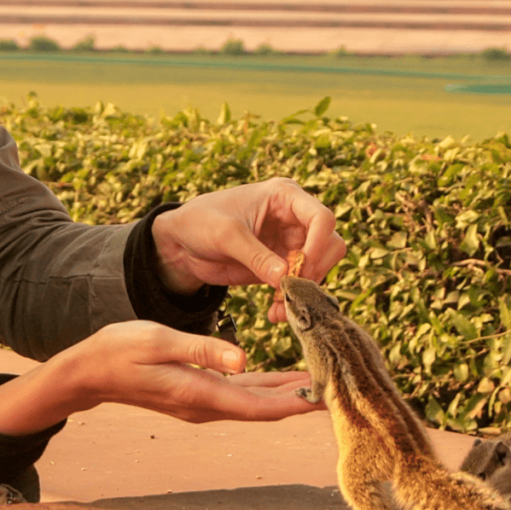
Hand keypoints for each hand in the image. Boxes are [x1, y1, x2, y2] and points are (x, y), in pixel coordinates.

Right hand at [0, 320, 323, 435]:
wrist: (88, 372)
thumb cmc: (119, 350)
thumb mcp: (159, 341)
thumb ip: (202, 350)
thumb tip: (244, 360)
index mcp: (200, 394)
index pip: (259, 406)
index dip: (296, 404)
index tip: (328, 398)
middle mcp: (206, 405)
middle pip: (265, 409)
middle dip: (302, 400)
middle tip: (341, 389)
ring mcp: (202, 402)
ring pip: (256, 403)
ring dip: (288, 395)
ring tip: (323, 381)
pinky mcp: (198, 393)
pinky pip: (242, 394)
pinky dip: (267, 388)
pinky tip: (284, 380)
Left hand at [151, 178, 345, 321]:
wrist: (181, 242)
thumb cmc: (200, 222)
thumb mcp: (226, 235)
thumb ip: (256, 256)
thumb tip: (285, 280)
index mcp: (284, 196)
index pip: (322, 218)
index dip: (319, 244)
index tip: (300, 269)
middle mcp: (293, 218)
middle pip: (330, 244)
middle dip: (313, 271)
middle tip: (289, 290)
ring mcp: (289, 243)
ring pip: (318, 269)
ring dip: (303, 291)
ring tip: (279, 309)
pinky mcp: (280, 266)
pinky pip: (299, 285)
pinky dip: (292, 301)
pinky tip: (275, 313)